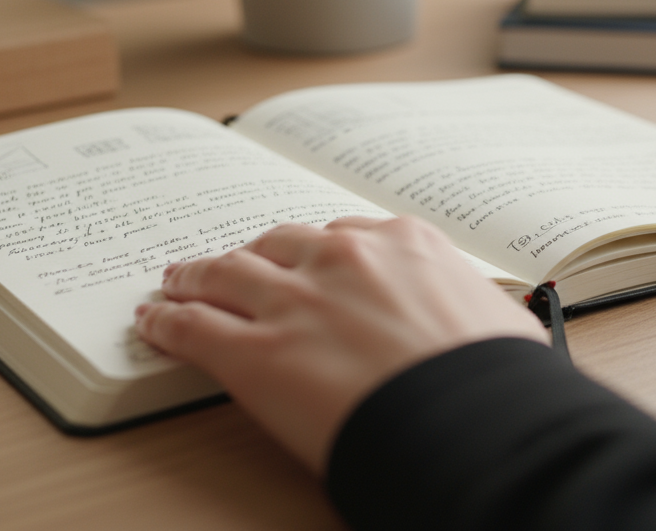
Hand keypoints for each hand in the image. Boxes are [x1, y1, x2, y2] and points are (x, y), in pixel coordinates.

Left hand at [134, 217, 547, 473]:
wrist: (474, 420)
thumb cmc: (498, 381)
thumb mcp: (501, 323)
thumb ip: (473, 310)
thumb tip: (491, 326)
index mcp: (406, 245)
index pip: (344, 235)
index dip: (317, 253)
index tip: (308, 261)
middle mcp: (344, 259)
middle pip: (278, 244)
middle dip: (254, 255)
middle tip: (235, 265)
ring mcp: (296, 301)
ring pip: (225, 274)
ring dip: (196, 277)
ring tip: (177, 282)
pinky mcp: (255, 354)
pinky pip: (193, 327)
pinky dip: (167, 322)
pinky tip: (154, 323)